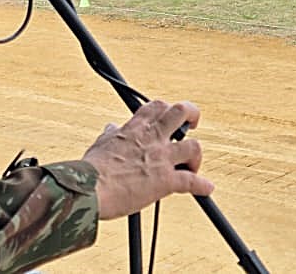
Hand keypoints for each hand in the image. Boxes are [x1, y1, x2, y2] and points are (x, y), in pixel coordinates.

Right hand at [84, 100, 212, 219]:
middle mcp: (151, 138)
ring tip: (192, 165)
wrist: (88, 189)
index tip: (167, 116)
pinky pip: (192, 181)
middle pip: (181, 112)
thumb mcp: (100, 144)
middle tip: (193, 123)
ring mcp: (161, 158)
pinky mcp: (165, 181)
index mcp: (134, 129)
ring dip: (196, 156)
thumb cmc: (90, 170)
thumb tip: (111, 128)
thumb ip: (110, 135)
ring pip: (193, 146)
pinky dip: (202, 186)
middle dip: (191, 115)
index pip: (156, 106)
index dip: (166, 109)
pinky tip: (206, 189)